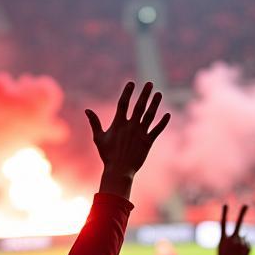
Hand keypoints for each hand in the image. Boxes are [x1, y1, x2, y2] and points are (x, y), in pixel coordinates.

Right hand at [86, 81, 169, 199]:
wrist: (119, 170)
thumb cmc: (107, 155)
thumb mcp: (98, 138)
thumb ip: (95, 123)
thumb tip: (87, 110)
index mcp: (118, 124)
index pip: (123, 104)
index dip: (127, 92)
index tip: (131, 83)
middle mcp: (131, 126)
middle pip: (139, 106)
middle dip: (144, 94)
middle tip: (149, 83)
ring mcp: (140, 134)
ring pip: (150, 115)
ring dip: (155, 104)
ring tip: (159, 94)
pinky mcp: (148, 142)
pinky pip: (157, 130)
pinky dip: (163, 122)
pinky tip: (168, 114)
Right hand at [216, 203, 249, 254]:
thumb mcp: (223, 247)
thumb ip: (233, 238)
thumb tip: (245, 234)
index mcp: (223, 239)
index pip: (223, 223)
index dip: (224, 213)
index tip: (226, 204)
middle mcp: (232, 239)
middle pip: (238, 224)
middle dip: (242, 213)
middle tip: (246, 205)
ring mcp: (241, 243)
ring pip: (243, 238)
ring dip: (240, 243)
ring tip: (235, 253)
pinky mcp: (247, 247)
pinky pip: (247, 244)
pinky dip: (244, 247)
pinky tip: (240, 254)